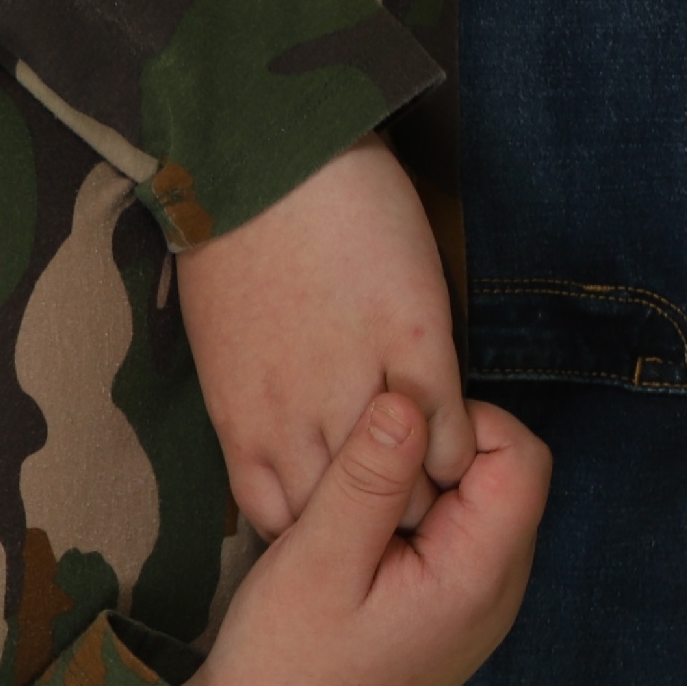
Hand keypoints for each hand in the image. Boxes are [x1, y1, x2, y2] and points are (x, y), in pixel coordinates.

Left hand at [177, 137, 471, 537]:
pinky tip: (461, 439)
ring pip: (402, 486)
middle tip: (408, 514)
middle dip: (378, 525)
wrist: (262, 156)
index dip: (320, 528)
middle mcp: (295, 416)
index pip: (281, 518)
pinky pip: (448, 425)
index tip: (346, 522)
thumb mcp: (226, 348)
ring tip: (440, 483)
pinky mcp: (412, 337)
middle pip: (350, 519)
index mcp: (242, 420)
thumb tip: (289, 439)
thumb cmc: (233, 241)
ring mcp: (354, 380)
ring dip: (424, 491)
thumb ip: (258, 405)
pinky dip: (459, 445)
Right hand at [184, 389, 551, 685]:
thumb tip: (405, 401)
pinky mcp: (453, 615)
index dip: (460, 422)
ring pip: (481, 505)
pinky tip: (360, 535)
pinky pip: (459, 540)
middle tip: (359, 466)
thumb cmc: (287, 658)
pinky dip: (417, 518)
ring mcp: (480, 609)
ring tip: (353, 503)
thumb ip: (367, 478)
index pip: (522, 457)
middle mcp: (499, 593)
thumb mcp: (317, 558)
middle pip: (508, 478)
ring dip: (423, 485)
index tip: (384, 434)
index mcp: (477, 577)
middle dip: (440, 451)